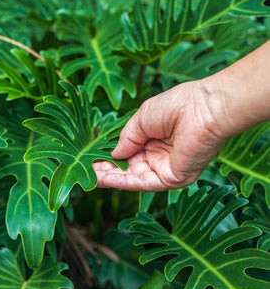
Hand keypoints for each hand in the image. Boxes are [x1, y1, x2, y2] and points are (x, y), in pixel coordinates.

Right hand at [93, 81, 227, 191]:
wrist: (204, 108)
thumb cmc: (177, 106)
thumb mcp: (142, 119)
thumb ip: (126, 139)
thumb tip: (112, 154)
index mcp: (155, 138)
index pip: (128, 152)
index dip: (110, 155)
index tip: (91, 158)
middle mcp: (160, 155)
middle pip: (128, 167)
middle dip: (107, 169)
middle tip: (85, 170)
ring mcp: (166, 168)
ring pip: (133, 177)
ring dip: (110, 178)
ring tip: (89, 176)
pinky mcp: (173, 178)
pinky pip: (143, 183)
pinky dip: (122, 182)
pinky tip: (104, 179)